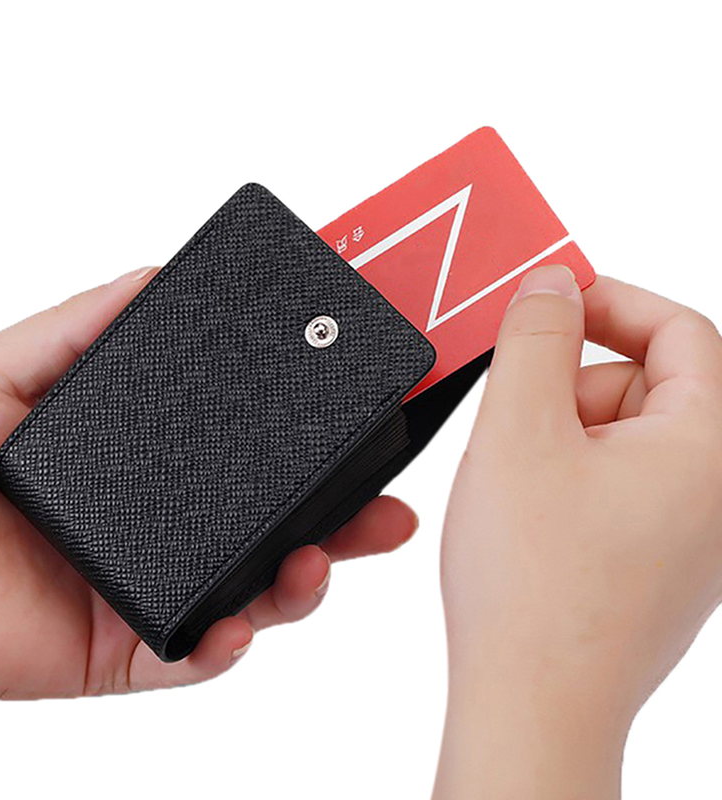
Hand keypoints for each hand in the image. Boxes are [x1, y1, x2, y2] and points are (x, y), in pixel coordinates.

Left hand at [0, 267, 417, 699]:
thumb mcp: (6, 373)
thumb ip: (82, 326)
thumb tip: (152, 276)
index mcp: (155, 472)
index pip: (249, 460)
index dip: (307, 452)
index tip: (353, 430)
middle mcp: (169, 531)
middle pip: (276, 531)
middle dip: (342, 526)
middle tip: (384, 512)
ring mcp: (158, 592)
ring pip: (257, 596)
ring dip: (303, 585)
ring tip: (312, 564)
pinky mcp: (132, 651)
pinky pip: (197, 656)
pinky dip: (225, 646)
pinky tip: (232, 624)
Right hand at [434, 266, 721, 798]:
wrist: (529, 706)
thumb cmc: (532, 588)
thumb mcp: (518, 431)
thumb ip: (536, 338)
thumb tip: (553, 284)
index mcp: (708, 451)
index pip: (682, 331)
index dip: (611, 303)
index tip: (552, 305)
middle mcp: (714, 494)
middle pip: (646, 386)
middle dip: (572, 384)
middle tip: (516, 419)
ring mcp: (686, 534)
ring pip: (622, 438)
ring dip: (561, 435)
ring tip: (514, 482)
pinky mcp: (650, 562)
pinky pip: (612, 485)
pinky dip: (565, 477)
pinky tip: (527, 516)